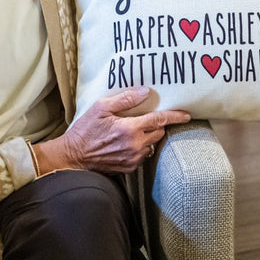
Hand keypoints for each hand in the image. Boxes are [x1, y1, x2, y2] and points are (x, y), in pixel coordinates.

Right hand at [34, 86, 190, 174]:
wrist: (73, 156)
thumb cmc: (85, 130)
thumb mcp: (101, 108)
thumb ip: (125, 99)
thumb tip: (145, 92)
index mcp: (129, 129)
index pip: (159, 120)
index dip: (175, 116)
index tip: (187, 114)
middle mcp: (135, 146)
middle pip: (158, 132)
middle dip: (157, 124)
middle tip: (148, 118)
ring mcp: (133, 159)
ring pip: (152, 144)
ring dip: (149, 136)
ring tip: (136, 130)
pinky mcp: (129, 167)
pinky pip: (143, 155)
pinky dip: (141, 147)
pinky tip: (128, 142)